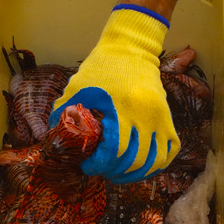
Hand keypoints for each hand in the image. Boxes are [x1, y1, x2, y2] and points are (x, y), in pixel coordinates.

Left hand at [48, 6, 179, 182]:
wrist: (130, 48)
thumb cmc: (101, 68)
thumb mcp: (78, 87)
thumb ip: (64, 112)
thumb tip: (53, 139)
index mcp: (122, 108)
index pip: (114, 151)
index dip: (98, 165)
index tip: (87, 165)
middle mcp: (146, 116)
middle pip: (134, 161)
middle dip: (114, 172)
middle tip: (100, 171)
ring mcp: (161, 119)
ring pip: (154, 162)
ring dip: (135, 174)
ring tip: (118, 174)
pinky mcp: (168, 119)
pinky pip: (170, 151)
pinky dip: (157, 165)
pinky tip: (140, 167)